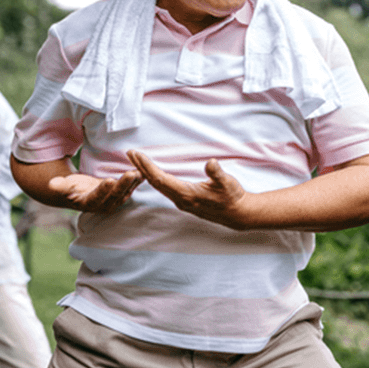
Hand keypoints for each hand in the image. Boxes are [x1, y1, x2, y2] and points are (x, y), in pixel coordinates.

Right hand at [47, 171, 142, 213]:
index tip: (109, 181)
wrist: (81, 193)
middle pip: (115, 194)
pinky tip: (144, 171)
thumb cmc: (71, 189)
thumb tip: (51, 184)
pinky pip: (131, 187)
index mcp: (90, 203)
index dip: (103, 190)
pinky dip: (137, 180)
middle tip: (131, 174)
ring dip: (133, 182)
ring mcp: (114, 201)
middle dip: (124, 184)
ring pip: (126, 191)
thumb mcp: (64, 186)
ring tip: (140, 171)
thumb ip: (60, 186)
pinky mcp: (121, 194)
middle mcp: (104, 204)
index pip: (97, 197)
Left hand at [126, 149, 248, 227]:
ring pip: (159, 186)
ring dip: (147, 173)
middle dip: (142, 167)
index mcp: (188, 194)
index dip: (147, 167)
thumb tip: (211, 163)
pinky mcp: (185, 201)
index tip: (137, 155)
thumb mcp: (228, 182)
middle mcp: (181, 200)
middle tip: (130, 153)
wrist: (238, 214)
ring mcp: (182, 201)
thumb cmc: (233, 197)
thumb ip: (217, 173)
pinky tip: (152, 172)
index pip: (161, 179)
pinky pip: (164, 188)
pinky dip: (155, 178)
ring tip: (137, 160)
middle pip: (155, 183)